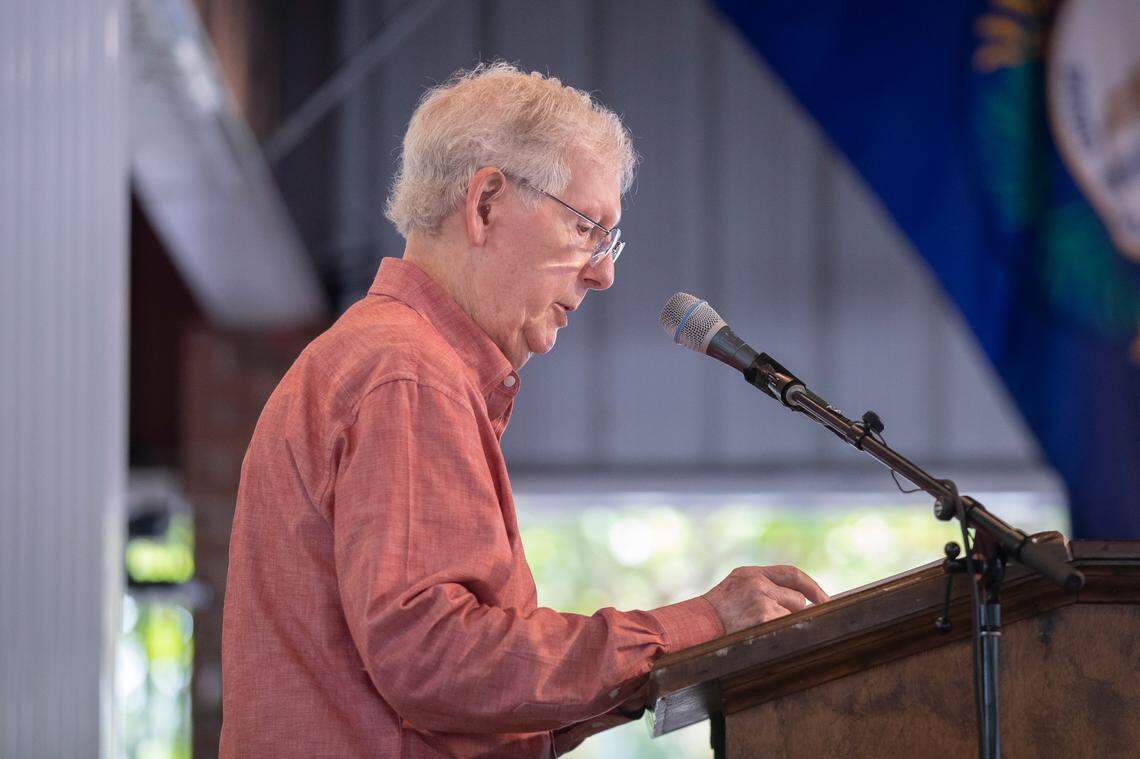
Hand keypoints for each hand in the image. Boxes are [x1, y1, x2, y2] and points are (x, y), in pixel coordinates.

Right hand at [703, 565, 829, 634]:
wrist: (695, 624)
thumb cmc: (715, 612)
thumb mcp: (735, 587)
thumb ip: (761, 586)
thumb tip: (796, 599)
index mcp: (752, 573)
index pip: (792, 573)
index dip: (812, 586)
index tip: (824, 599)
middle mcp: (758, 582)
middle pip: (796, 597)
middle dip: (794, 612)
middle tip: (780, 623)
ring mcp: (761, 600)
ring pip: (793, 613)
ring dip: (785, 623)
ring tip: (761, 629)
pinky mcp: (762, 618)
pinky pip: (785, 626)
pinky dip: (781, 633)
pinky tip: (764, 635)